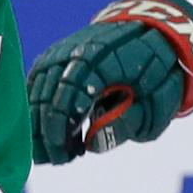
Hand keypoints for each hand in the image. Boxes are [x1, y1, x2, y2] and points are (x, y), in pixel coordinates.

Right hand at [26, 0, 192, 164]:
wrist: (150, 33)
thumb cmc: (157, 75)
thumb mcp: (156, 104)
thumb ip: (127, 123)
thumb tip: (91, 143)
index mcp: (106, 57)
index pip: (72, 87)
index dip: (63, 122)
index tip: (69, 151)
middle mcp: (77, 48)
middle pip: (48, 91)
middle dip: (47, 131)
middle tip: (59, 160)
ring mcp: (62, 51)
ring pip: (35, 90)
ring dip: (39, 126)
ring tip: (57, 153)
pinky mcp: (53, 57)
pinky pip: (34, 86)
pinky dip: (37, 113)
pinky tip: (54, 135)